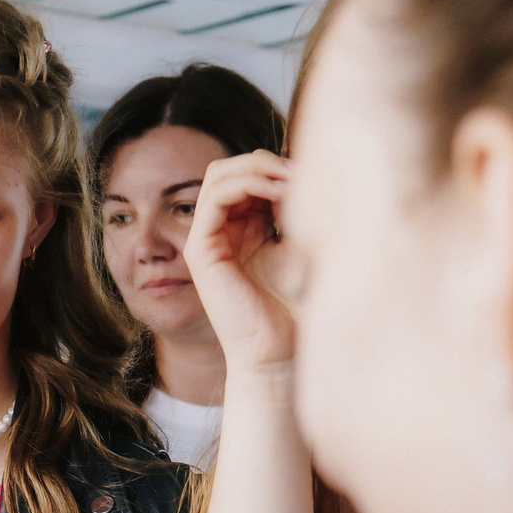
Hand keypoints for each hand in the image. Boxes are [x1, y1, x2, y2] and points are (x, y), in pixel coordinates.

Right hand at [183, 151, 299, 371]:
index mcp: (244, 227)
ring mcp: (206, 239)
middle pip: (229, 168)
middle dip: (264, 162)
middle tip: (297, 172)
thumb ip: (296, 206)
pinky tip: (275, 193)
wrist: (279, 351)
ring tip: (288, 180)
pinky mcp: (200, 252)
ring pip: (218, 176)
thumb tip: (299, 169)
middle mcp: (221, 230)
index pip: (248, 174)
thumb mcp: (303, 244)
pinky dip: (244, 186)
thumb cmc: (296, 306)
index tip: (311, 174)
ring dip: (255, 170)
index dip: (276, 166)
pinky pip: (213, 199)